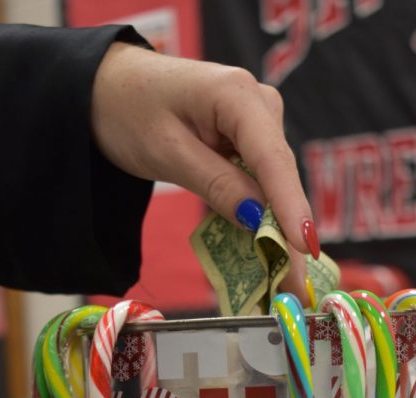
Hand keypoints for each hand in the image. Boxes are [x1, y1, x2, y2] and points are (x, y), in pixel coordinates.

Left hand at [91, 43, 317, 299]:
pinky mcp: (251, 144)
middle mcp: (259, 106)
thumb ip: (215, 183)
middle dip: (290, 235)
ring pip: (275, 187)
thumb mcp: (166, 151)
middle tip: (297, 289)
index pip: (272, 158)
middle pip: (280, 179)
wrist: (110, 89)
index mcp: (237, 95)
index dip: (290, 206)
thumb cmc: (130, 110)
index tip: (304, 247)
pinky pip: (262, 186)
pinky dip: (264, 221)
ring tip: (288, 285)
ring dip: (280, 235)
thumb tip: (257, 218)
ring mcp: (259, 124)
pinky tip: (271, 259)